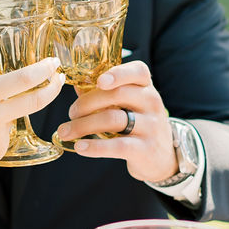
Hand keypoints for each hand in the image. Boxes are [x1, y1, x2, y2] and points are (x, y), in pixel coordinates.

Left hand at [55, 59, 177, 182]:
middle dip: (86, 103)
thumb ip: (104, 93)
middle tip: (70, 113)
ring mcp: (151, 126)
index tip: (98, 81)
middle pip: (117, 95)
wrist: (162, 157)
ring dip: (83, 125)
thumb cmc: (138, 124)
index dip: (117, 73)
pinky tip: (80, 147)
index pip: (138, 71)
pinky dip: (95, 147)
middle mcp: (151, 102)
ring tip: (66, 132)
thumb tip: (76, 84)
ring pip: (113, 119)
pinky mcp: (145, 149)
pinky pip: (117, 146)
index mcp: (146, 87)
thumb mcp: (129, 105)